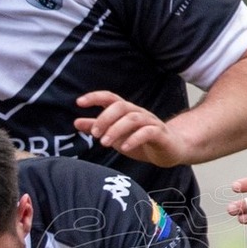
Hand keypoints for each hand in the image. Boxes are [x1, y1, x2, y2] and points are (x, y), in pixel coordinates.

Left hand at [74, 91, 188, 165]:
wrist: (170, 151)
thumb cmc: (140, 141)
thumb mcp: (115, 135)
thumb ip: (97, 128)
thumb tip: (76, 122)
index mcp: (126, 111)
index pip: (110, 98)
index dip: (95, 97)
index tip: (79, 102)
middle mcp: (138, 113)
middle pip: (121, 106)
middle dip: (105, 118)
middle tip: (94, 133)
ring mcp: (151, 122)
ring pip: (133, 118)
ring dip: (116, 129)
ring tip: (105, 143)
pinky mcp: (160, 134)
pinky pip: (148, 132)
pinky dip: (135, 138)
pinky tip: (125, 147)